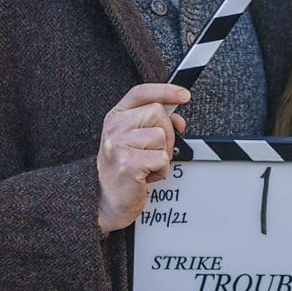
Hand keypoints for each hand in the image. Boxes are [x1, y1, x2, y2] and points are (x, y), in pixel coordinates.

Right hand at [96, 83, 190, 232]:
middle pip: (158, 112)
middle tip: (154, 151)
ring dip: (162, 154)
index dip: (165, 90)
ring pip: (162, 136)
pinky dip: (161, 171)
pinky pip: (162, 159)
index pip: (142, 92)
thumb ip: (155, 124)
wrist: (107, 200)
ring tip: (147, 164)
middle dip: (166, 133)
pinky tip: (147, 175)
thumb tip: (178, 119)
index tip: (184, 95)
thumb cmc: (123, 169)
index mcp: (115, 117)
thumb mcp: (135, 140)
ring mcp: (118, 144)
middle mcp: (114, 127)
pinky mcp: (128, 163)